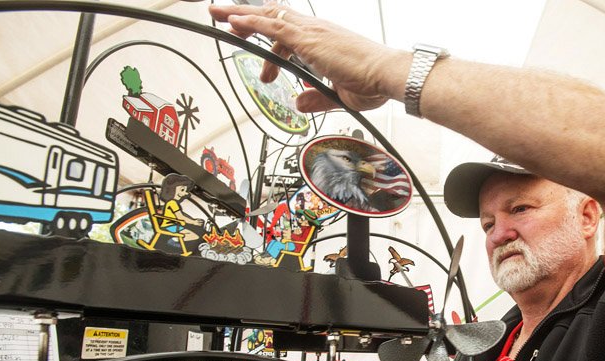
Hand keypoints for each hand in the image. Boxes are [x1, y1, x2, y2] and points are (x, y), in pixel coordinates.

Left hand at [209, 3, 403, 112]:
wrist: (387, 74)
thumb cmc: (372, 82)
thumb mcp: (337, 95)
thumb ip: (315, 98)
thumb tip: (299, 102)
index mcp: (323, 40)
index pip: (289, 29)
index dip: (267, 28)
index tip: (250, 34)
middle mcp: (315, 30)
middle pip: (274, 14)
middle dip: (247, 14)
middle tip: (224, 17)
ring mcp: (311, 32)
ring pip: (268, 16)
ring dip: (240, 14)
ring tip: (218, 14)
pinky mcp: (308, 39)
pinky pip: (273, 27)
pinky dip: (251, 22)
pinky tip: (233, 21)